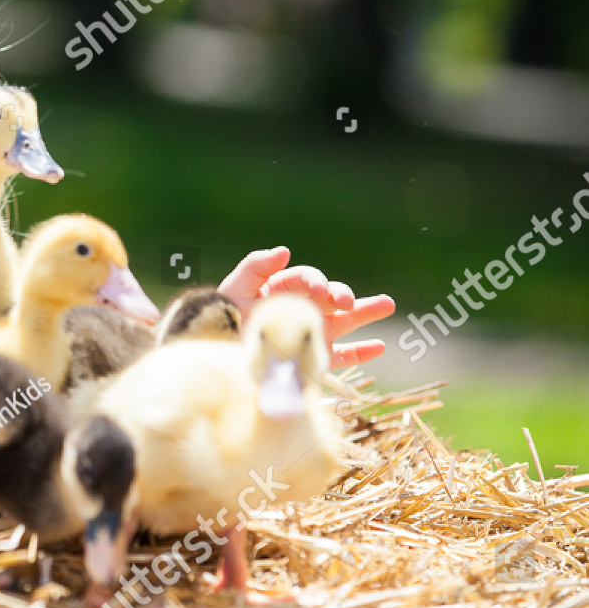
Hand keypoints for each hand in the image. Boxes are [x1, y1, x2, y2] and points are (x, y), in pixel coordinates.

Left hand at [218, 246, 394, 366]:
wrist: (218, 355)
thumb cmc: (222, 319)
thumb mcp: (234, 289)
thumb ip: (256, 267)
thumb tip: (284, 250)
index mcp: (284, 288)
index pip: (307, 279)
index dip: (315, 282)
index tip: (319, 290)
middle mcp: (303, 308)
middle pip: (331, 296)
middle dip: (342, 295)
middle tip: (343, 301)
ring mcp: (312, 332)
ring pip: (345, 321)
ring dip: (366, 311)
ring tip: (388, 303)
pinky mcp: (315, 358)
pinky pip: (343, 356)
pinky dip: (361, 352)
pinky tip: (380, 347)